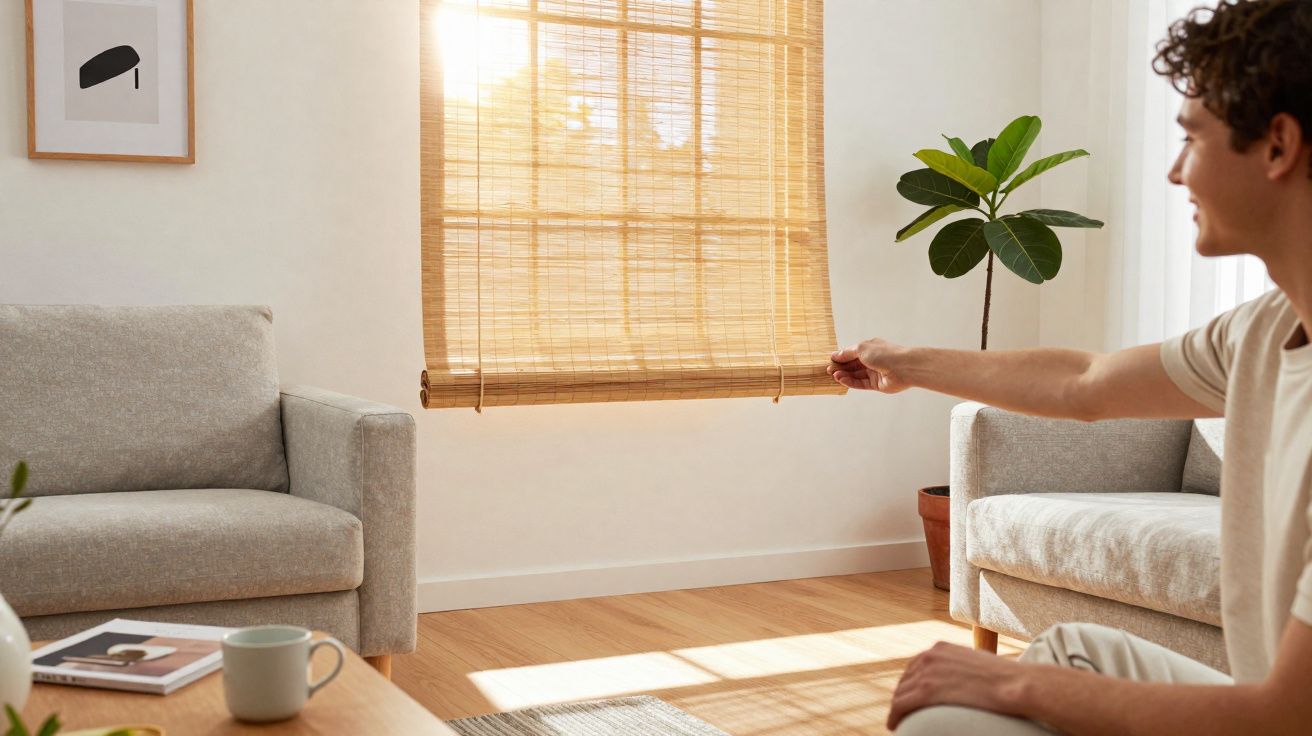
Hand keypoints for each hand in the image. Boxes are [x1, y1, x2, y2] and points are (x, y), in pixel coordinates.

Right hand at [827, 339, 911, 392]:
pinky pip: (861, 383)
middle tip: (829, 370)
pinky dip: (850, 382)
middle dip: (841, 367)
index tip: (830, 360)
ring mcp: (874, 373)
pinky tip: (841, 380)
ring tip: (834, 375)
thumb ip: (847, 353)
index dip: (841, 357)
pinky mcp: (876, 384)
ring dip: (844, 375)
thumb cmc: (884, 354)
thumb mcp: (861, 349)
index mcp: (870, 348)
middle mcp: (872, 360)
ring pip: (856, 375)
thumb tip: (835, 355)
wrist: (904, 367)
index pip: (852, 353)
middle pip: (853, 365)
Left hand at [888, 642, 1028, 729]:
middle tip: (903, 713)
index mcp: (940, 648)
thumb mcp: (978, 663)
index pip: (915, 667)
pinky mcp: (928, 690)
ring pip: (900, 694)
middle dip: (903, 697)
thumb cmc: (1006, 679)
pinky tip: (894, 726)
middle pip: (905, 680)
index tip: (910, 697)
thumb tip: (964, 680)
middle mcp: (930, 656)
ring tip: (898, 722)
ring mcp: (927, 672)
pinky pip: (900, 705)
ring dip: (897, 709)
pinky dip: (894, 716)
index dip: (910, 685)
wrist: (1016, 684)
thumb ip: (963, 667)